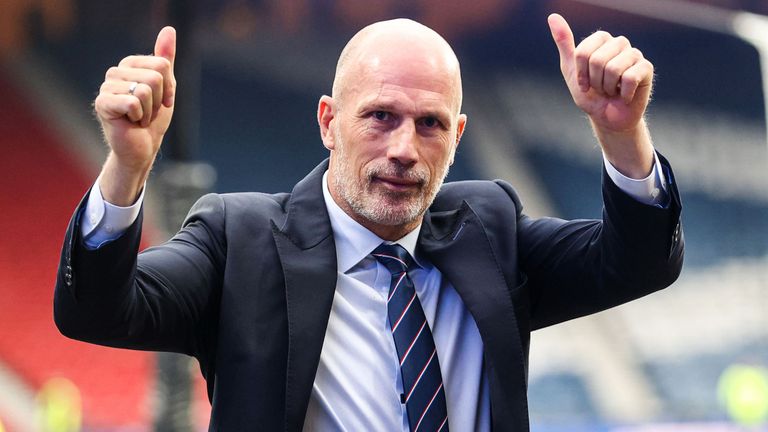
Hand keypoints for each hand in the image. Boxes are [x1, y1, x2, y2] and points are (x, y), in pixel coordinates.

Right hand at [93, 26, 175, 204]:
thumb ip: (166, 59)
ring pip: (145, 89)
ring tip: (139, 117)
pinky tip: (131, 122)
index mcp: (130, 64)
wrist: (142, 147)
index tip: (162, 101)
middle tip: (148, 112)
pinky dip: (139, 117)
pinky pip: (133, 102)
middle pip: (155, 76)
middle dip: (159, 100)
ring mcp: (106, 87)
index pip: (162, 64)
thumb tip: (169, 29)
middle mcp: (115, 72)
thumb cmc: (153, 119)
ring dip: (149, 110)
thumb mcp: (166, 87)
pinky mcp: (102, 103)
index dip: (168, 87)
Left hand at [548, 14, 654, 177]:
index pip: (583, 52)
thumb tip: (552, 16)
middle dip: (594, 81)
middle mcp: (619, 43)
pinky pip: (630, 78)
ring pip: (613, 69)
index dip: (581, 73)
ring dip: (607, 88)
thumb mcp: (571, 70)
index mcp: (601, 40)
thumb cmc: (590, 94)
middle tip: (600, 88)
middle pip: (597, 60)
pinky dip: (622, 93)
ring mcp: (634, 54)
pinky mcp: (646, 68)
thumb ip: (564, 43)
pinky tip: (624, 95)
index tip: (584, 83)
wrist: (607, 117)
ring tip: (612, 90)